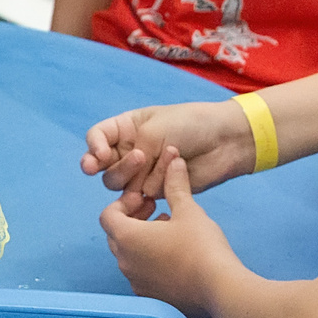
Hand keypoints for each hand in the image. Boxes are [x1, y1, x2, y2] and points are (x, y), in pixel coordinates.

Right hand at [82, 100, 252, 197]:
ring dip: (139, 175)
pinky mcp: (157, 189)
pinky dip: (157, 183)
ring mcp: (142, 171)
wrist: (223, 140)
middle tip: (140, 159)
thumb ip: (131, 156)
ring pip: (121, 185)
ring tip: (167, 157)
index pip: (96, 138)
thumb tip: (128, 190)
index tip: (101, 155)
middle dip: (120, 166)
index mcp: (126, 128)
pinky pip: (144, 193)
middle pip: (104, 167)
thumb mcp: (153, 130)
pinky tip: (176, 170)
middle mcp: (129, 150)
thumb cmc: (189, 125)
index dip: (94, 148)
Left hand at [99, 150, 241, 317]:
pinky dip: (150, 261)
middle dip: (132, 220)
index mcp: (127, 237)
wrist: (220, 289)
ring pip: (129, 256)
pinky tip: (175, 256)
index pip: (108, 216)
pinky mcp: (151, 298)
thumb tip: (174, 162)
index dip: (124, 203)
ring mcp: (136, 282)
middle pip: (116, 236)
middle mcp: (125, 262)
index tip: (146, 199)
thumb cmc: (200, 245)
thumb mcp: (188, 210)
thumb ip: (175, 186)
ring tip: (169, 231)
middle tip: (155, 211)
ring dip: (142, 240)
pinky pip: (142, 275)